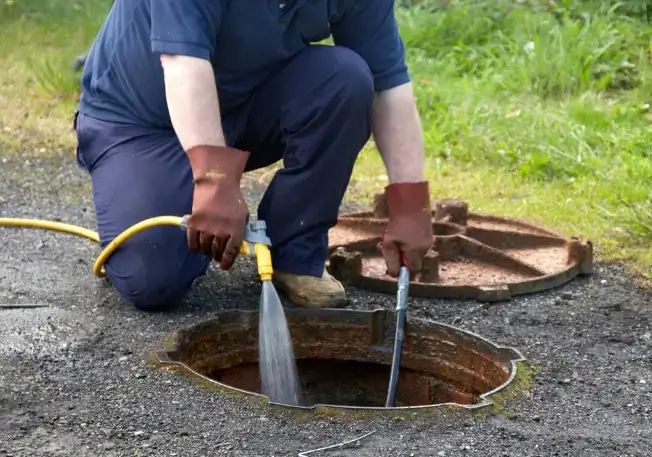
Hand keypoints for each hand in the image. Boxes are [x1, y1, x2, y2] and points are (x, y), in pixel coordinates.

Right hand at [184, 145, 249, 269]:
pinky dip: (194, 247)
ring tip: (208, 248)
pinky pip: (192, 242)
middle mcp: (221, 231)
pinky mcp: (194, 224)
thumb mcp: (243, 214)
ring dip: (206, 251)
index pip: (231, 252)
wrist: (216, 183)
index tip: (224, 266)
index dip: (227, 262)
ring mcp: (207, 228)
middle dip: (217, 256)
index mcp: (236, 229)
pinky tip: (197, 247)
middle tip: (216, 256)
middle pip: (217, 251)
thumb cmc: (232, 198)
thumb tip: (237, 245)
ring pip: (205, 248)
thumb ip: (241, 230)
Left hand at [378, 181, 432, 276]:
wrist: (410, 203)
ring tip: (394, 235)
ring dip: (403, 247)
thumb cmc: (398, 223)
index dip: (402, 268)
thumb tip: (394, 275)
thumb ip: (391, 261)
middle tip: (389, 246)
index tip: (394, 261)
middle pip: (413, 261)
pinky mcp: (428, 233)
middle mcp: (426, 248)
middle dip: (401, 256)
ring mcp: (428, 240)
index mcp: (417, 252)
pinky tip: (402, 230)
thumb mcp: (389, 244)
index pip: (412, 270)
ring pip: (414, 251)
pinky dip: (408, 241)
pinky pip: (417, 243)